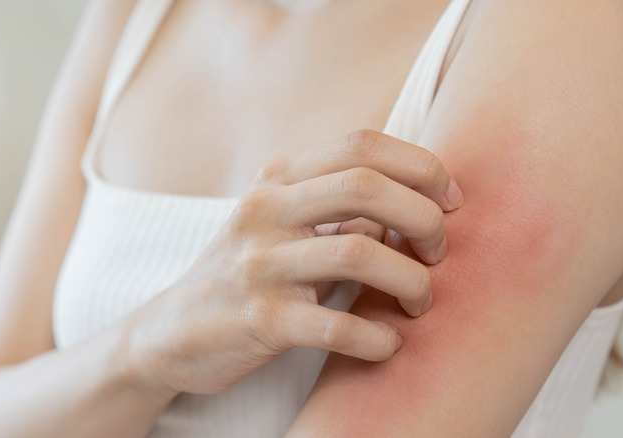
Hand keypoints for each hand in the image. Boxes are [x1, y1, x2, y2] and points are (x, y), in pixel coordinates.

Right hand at [126, 129, 463, 395]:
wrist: (172, 332)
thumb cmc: (248, 273)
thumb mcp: (284, 223)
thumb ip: (340, 207)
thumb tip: (417, 205)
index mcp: (277, 179)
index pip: (361, 145)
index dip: (420, 165)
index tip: (450, 200)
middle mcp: (265, 211)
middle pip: (365, 185)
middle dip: (424, 217)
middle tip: (439, 252)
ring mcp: (258, 264)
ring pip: (359, 252)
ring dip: (411, 280)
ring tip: (419, 301)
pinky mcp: (258, 320)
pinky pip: (336, 326)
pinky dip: (378, 338)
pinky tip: (388, 344)